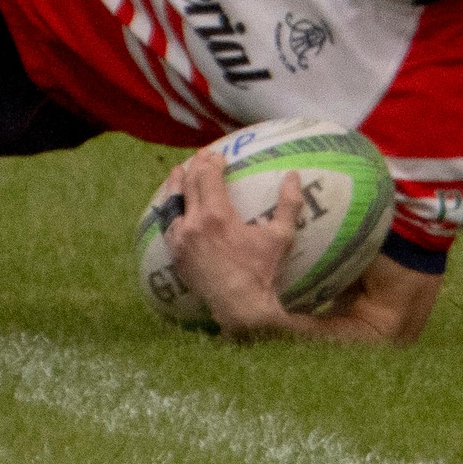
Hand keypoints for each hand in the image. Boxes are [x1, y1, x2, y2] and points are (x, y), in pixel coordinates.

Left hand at [164, 154, 301, 337]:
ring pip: (172, 202)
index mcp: (217, 215)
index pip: (207, 176)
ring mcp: (181, 239)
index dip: (212, 162)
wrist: (240, 307)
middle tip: (202, 157)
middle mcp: (194, 224)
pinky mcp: (175, 254)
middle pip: (189, 184)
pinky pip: (167, 225)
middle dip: (196, 166)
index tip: (219, 156)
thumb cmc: (262, 272)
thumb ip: (289, 204)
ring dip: (177, 183)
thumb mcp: (280, 237)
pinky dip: (170, 211)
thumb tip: (294, 175)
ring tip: (179, 171)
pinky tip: (172, 206)